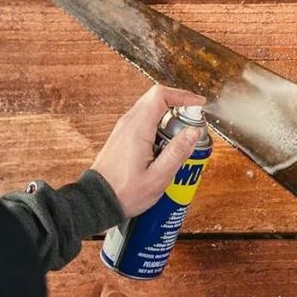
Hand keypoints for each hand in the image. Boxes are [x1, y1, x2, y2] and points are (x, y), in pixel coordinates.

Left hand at [90, 86, 206, 217]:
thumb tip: (194, 132)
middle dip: (179, 106)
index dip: (183, 95)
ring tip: (182, 139)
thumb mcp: (158, 177)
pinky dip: (160, 127)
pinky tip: (167, 147)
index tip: (199, 104)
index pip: (161, 96)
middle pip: (157, 99)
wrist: (97, 201)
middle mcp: (128, 123)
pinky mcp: (124, 137)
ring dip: (170, 118)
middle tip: (194, 124)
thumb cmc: (125, 192)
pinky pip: (145, 122)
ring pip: (151, 110)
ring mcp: (124, 129)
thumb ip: (177, 152)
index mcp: (137, 129)